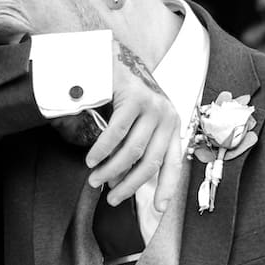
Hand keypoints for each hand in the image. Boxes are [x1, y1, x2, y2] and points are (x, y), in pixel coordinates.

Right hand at [85, 38, 184, 210]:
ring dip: (111, 170)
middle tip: (111, 198)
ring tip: (94, 178)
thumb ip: (137, 146)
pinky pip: (117, 133)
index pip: (173, 163)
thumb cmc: (123, 93)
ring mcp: (153, 107)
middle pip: (150, 162)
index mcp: (172, 126)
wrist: (113, 55)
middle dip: (129, 185)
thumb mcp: (138, 121)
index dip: (167, 188)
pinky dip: (102, 150)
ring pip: (132, 151)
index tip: (158, 209)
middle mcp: (168, 117)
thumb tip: (123, 180)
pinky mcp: (135, 98)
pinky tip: (92, 159)